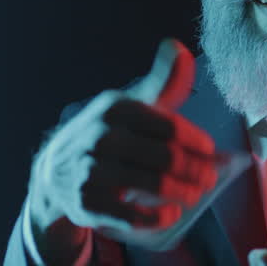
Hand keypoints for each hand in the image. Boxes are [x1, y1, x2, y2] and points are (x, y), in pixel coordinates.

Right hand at [28, 38, 217, 250]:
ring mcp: (91, 170)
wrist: (54, 172)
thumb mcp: (129, 105)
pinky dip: (158, 217)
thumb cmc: (107, 136)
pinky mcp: (87, 203)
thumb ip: (161, 83)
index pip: (171, 126)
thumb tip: (179, 48)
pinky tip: (171, 214)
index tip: (212, 153)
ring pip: (155, 184)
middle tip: (209, 179)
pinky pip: (133, 215)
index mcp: (116, 107)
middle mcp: (101, 136)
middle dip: (197, 171)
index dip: (198, 143)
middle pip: (168, 157)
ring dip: (185, 193)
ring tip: (195, 195)